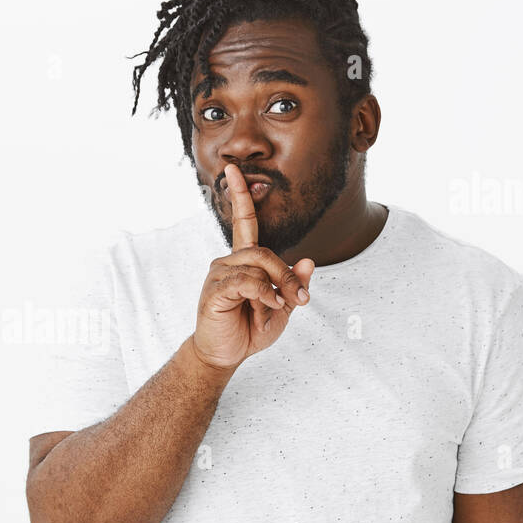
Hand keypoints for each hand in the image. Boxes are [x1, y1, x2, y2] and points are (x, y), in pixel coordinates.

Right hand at [191, 164, 314, 371]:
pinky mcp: (214, 290)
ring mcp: (218, 274)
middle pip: (265, 251)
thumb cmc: (249, 329)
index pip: (242, 221)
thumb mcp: (282, 307)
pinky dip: (263, 295)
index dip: (240, 195)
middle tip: (300, 300)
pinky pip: (246, 282)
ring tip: (276, 309)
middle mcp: (228, 262)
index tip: (233, 169)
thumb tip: (308, 261)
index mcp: (244, 261)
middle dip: (287, 276)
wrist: (225, 354)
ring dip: (275, 288)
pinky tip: (265, 308)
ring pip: (257, 265)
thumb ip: (294, 285)